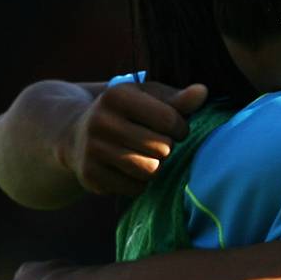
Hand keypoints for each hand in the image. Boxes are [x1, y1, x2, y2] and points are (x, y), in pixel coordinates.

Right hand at [62, 82, 208, 195]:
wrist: (77, 133)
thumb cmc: (127, 112)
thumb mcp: (149, 98)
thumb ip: (177, 98)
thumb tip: (203, 91)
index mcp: (117, 95)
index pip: (169, 120)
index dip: (181, 128)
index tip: (175, 128)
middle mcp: (101, 121)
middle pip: (161, 148)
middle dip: (168, 148)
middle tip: (160, 143)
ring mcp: (92, 149)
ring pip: (149, 170)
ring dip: (156, 166)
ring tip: (149, 155)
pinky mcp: (89, 175)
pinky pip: (135, 188)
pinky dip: (140, 182)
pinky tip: (132, 169)